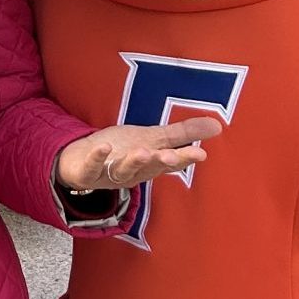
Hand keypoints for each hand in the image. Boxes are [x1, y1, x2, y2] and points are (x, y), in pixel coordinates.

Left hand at [56, 115, 223, 190]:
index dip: (184, 158)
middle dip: (161, 162)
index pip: (170, 161)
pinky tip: (104, 147)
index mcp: (151, 164)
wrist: (80, 162)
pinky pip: (92, 166)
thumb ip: (184, 134)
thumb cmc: (122, 150)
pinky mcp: (88, 172)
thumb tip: (218, 125)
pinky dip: (98, 158)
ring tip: (142, 152)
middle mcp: (133, 171)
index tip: (201, 154)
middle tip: (172, 156)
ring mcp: (110, 173)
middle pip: (149, 167)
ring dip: (133, 162)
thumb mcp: (153, 139)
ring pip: (124, 170)